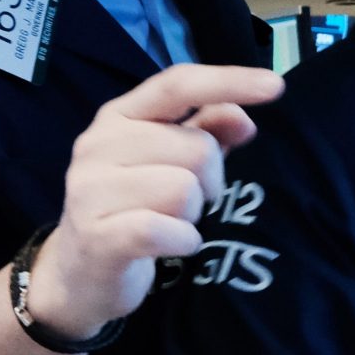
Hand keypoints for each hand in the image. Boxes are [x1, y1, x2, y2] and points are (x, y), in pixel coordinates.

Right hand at [28, 63, 281, 337]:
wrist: (78, 274)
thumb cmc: (131, 209)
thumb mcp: (167, 163)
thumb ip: (205, 132)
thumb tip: (245, 118)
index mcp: (119, 116)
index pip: (177, 85)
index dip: (229, 81)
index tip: (276, 86)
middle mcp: (98, 144)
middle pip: (196, 147)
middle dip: (210, 180)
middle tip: (189, 201)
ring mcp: (91, 189)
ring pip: (184, 190)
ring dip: (192, 214)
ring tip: (171, 222)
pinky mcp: (97, 235)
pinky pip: (167, 229)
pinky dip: (183, 240)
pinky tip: (173, 244)